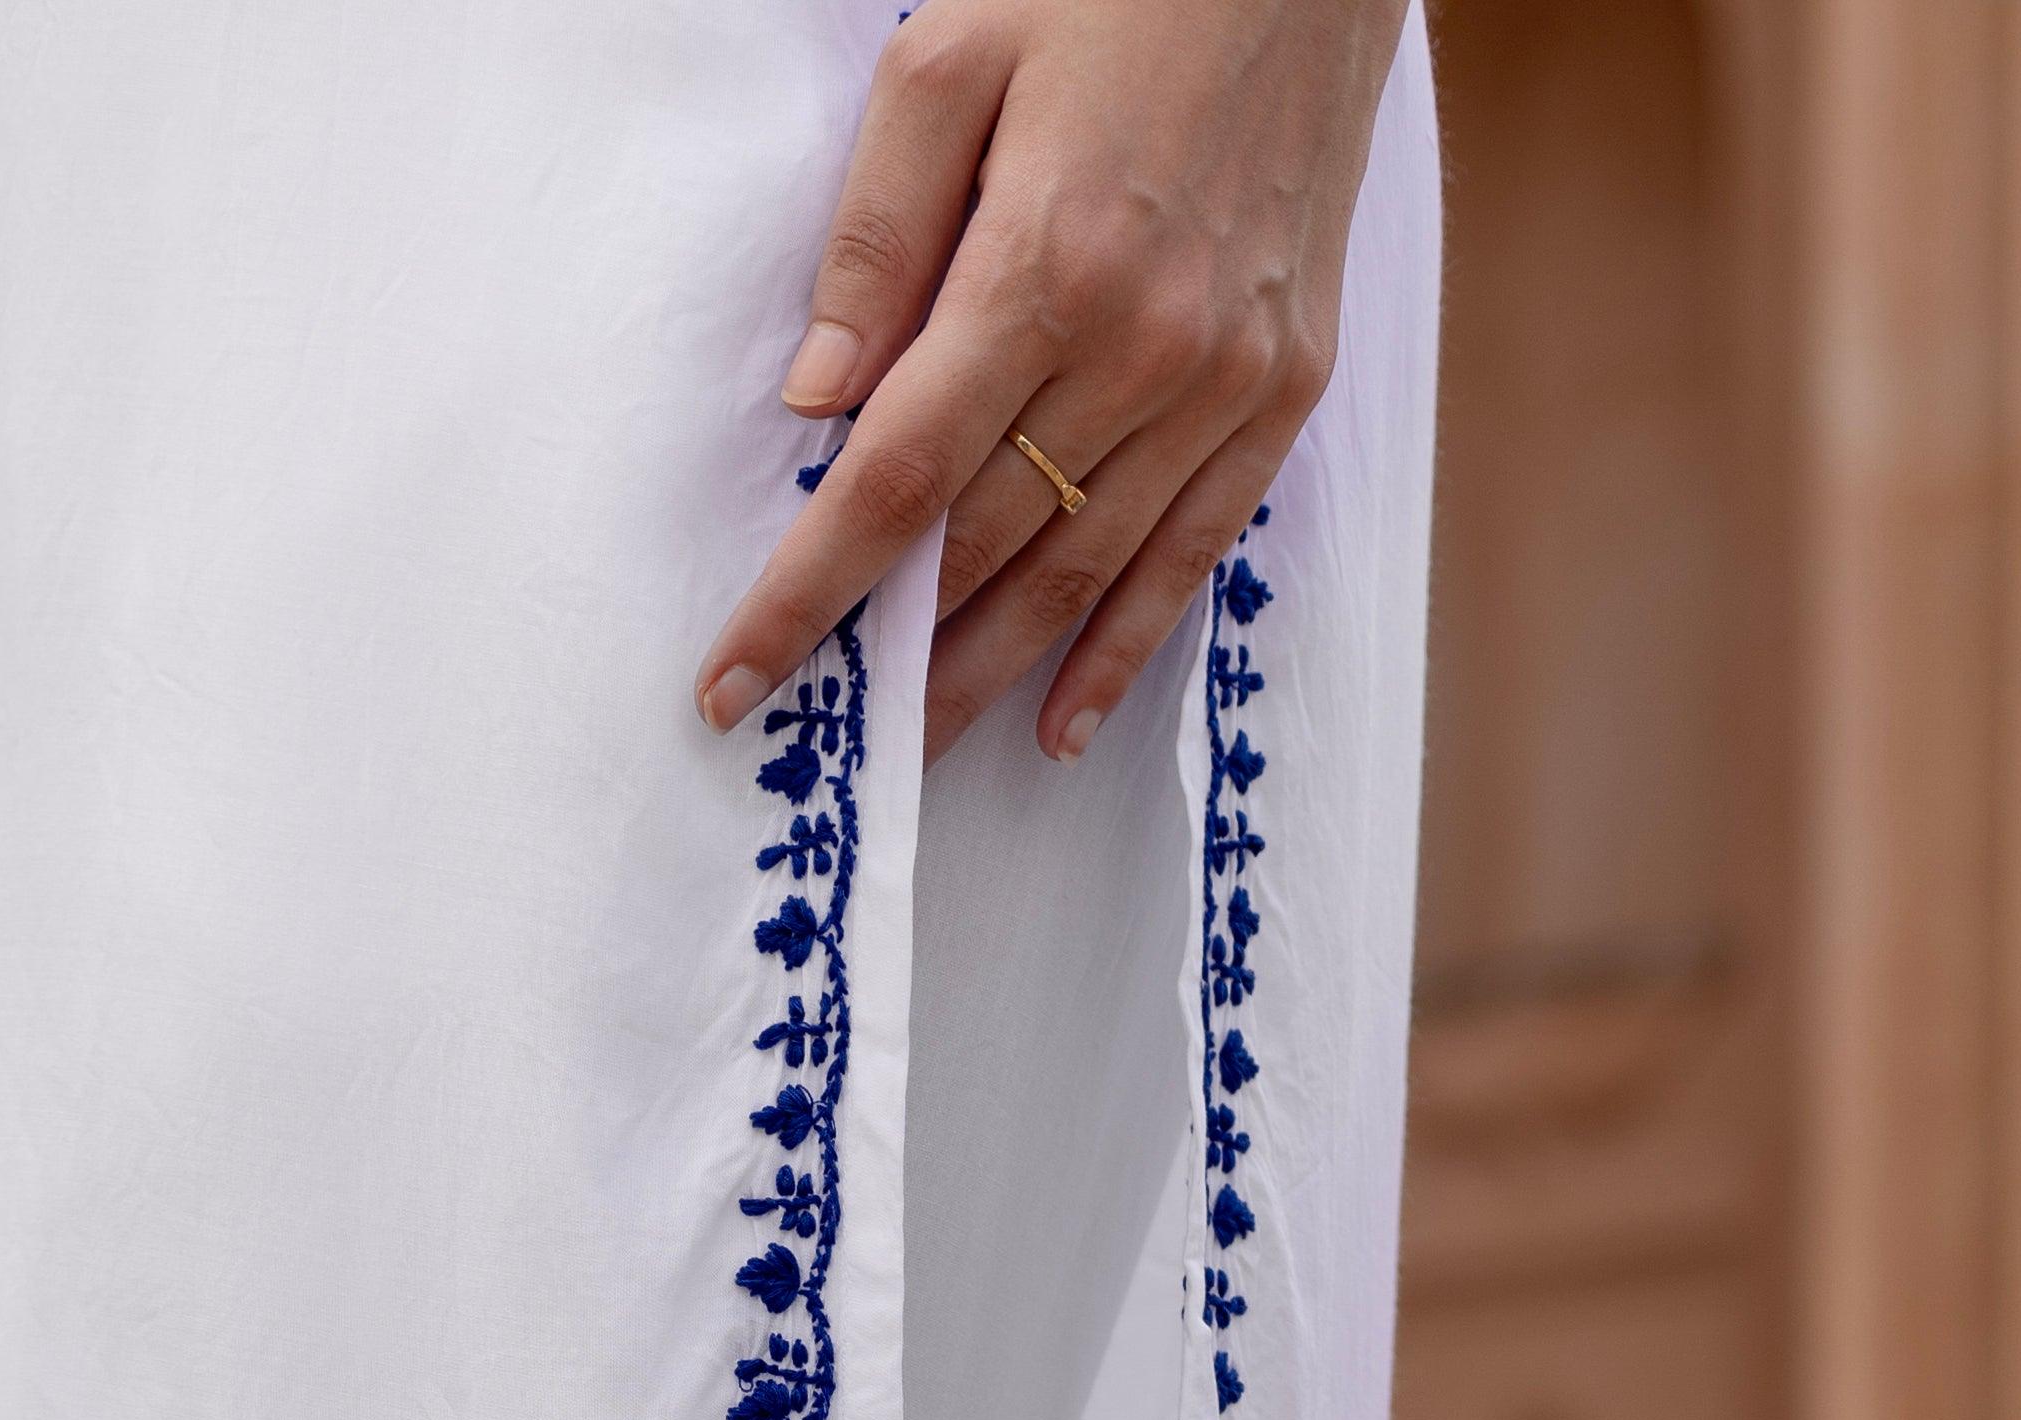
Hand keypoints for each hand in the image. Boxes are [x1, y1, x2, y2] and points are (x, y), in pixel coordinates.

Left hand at [697, 0, 1408, 765]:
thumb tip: (816, 400)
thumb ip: (877, 235)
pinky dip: (1123, 649)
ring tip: (916, 748)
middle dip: (889, 654)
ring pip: (1080, 572)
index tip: (735, 683)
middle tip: (822, 734)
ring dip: (989, 676)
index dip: (808, 595)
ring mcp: (1225, 378)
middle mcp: (1141, 346)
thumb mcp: (952, 58)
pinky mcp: (1285, 385)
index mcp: (1044, 264)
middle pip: (982, 546)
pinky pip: (1195, 553)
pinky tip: (1060, 724)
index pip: (896, 477)